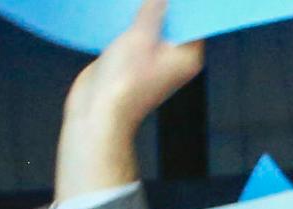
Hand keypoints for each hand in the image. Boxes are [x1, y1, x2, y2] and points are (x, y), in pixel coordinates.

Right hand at [56, 0, 204, 200]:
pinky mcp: (135, 60)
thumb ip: (153, 10)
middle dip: (164, 3)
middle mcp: (176, 59)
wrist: (97, 113)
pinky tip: (122, 8)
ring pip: (155, 26)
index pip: (195, 18)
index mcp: (188, 56)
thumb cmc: (123, 83)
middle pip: (175, 21)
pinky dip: (132, 22)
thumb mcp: (140, 37)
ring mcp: (155, 60)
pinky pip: (138, 34)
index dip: (184, 2)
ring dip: (145, 10)